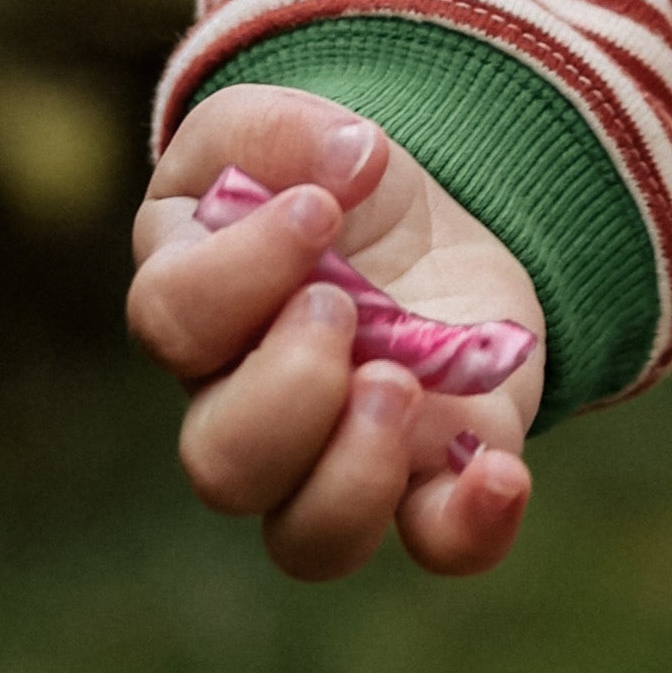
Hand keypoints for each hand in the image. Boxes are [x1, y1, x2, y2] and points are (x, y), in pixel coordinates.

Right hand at [128, 85, 543, 583]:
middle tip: (345, 311)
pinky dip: (470, 525)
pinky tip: (499, 472)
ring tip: (402, 385)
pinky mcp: (435, 474)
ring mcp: (340, 458)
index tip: (320, 208)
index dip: (242, 268)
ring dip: (355, 474)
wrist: (415, 226)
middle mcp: (246, 411)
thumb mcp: (284, 128)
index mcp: (194, 310)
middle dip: (287, 390)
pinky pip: (438, 545)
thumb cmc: (320, 180)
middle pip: (221, 465)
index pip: (172, 319)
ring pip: (308, 540)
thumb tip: (348, 161)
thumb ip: (275, 127)